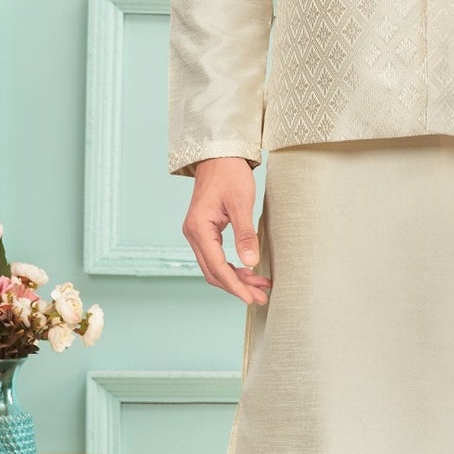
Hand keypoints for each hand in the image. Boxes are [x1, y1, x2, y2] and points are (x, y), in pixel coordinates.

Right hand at [183, 159, 272, 306]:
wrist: (219, 156)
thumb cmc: (230, 174)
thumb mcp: (241, 203)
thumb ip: (245, 234)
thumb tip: (251, 262)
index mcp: (199, 228)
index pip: (217, 266)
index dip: (235, 285)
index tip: (251, 298)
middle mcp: (193, 234)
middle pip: (214, 271)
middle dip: (237, 287)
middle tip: (261, 298)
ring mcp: (197, 234)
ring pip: (215, 267)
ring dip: (236, 279)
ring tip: (260, 288)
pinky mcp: (205, 232)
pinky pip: (217, 257)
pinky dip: (233, 267)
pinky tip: (251, 272)